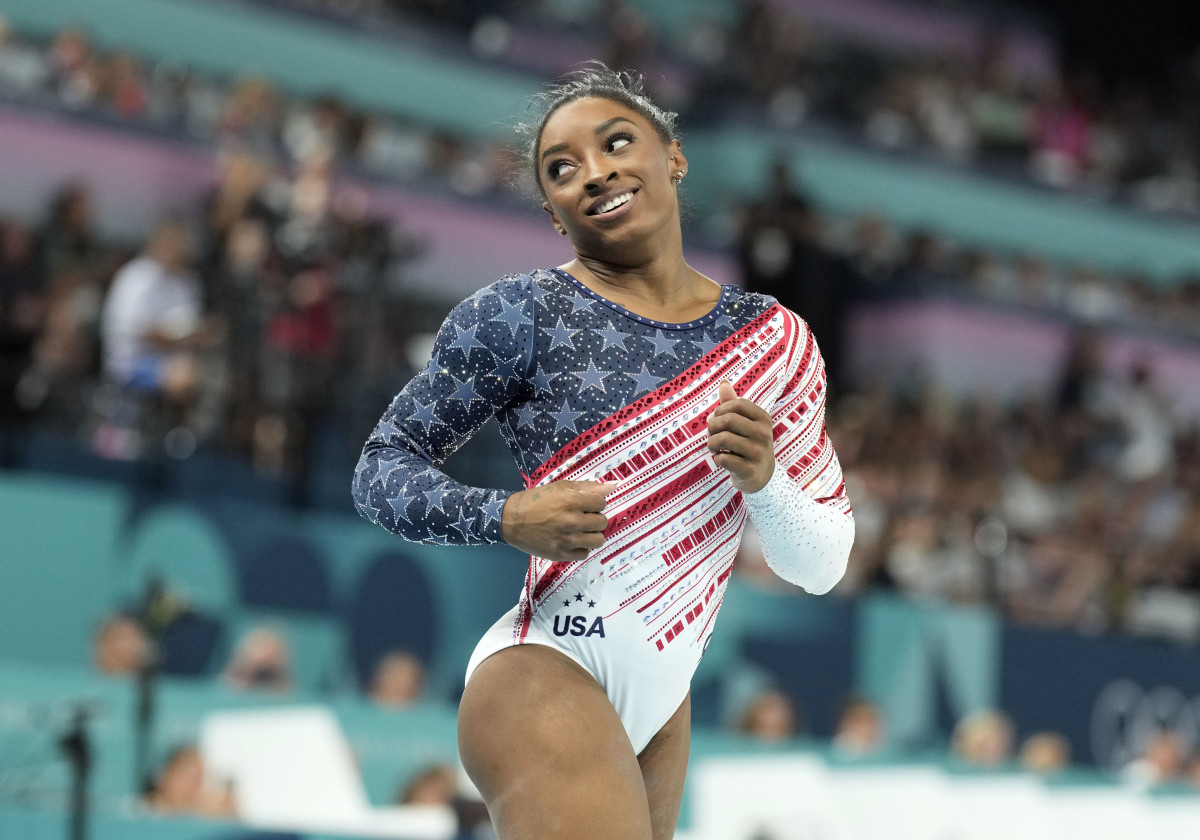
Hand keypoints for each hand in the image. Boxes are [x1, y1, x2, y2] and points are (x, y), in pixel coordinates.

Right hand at [501, 481, 618, 561]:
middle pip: (602, 522)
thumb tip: (613, 486)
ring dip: (591, 534)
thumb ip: (588, 487)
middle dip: (593, 518)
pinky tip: (571, 540)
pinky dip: (580, 547)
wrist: (512, 520)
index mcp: (572, 501)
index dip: (594, 503)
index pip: (602, 503)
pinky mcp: (562, 555)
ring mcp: (567, 540)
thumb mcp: (560, 487)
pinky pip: (585, 553)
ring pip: (598, 540)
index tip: (584, 504)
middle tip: (580, 517)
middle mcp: (572, 522)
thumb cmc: (537, 500)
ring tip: (579, 530)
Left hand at [707, 379, 774, 493]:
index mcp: (763, 418)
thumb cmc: (748, 444)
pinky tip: (721, 459)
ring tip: (713, 447)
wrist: (761, 476)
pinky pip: (723, 458)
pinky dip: (717, 458)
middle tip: (711, 435)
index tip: (716, 419)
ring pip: (723, 439)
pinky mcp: (749, 470)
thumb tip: (723, 382)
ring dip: (711, 443)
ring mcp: (758, 452)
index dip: (720, 410)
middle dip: (712, 427)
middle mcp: (764, 434)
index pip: (736, 404)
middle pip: (727, 420)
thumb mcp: (745, 423)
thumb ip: (733, 404)